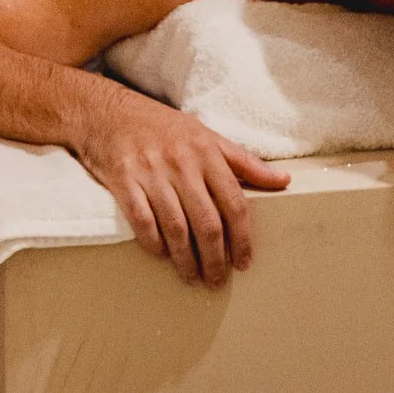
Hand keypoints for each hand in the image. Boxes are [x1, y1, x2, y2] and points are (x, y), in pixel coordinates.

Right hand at [72, 88, 289, 285]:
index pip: (233, 202)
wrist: (109, 113)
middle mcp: (182, 164)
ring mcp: (152, 174)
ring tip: (192, 277)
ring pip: (176, 228)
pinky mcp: (125, 183)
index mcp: (208, 152)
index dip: (242, 237)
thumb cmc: (164, 127)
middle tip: (217, 280)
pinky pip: (142, 223)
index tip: (244, 262)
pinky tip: (162, 256)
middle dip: (215, 258)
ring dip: (185, 260)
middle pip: (207, 222)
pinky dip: (154, 245)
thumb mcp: (208, 136)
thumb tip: (283, 180)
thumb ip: (244, 162)